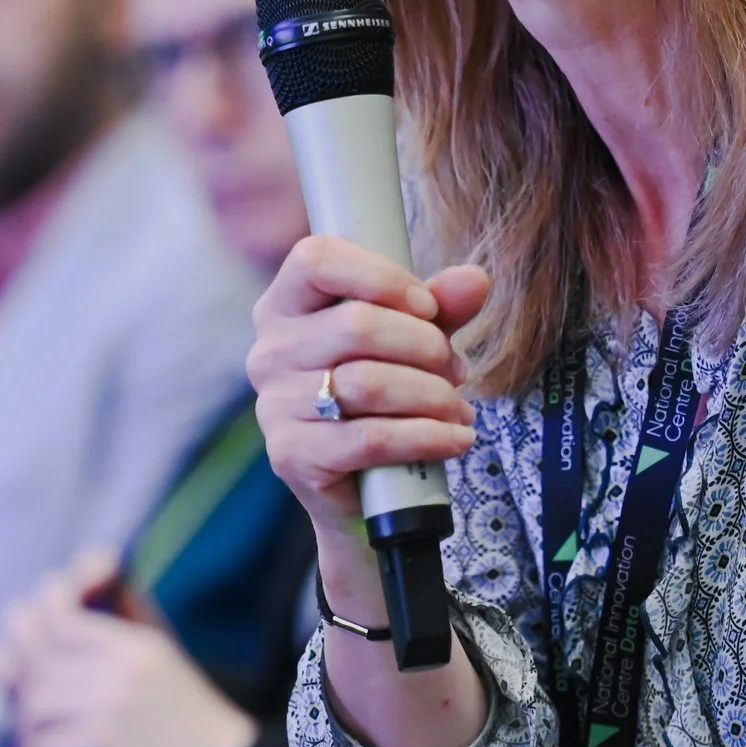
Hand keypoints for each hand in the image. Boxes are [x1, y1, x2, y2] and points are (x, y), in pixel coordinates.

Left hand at [0, 552, 256, 746]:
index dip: (34, 612)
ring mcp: (107, 703)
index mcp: (135, 642)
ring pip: (31, 701)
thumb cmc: (197, 730)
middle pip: (34, 649)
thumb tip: (66, 616)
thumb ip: (122, 631)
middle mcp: (118, 664)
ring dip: (26, 735)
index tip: (35, 642)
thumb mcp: (165, 664)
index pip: (57, 601)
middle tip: (23, 704)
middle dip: (15, 675)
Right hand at [249, 237, 487, 560]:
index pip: (316, 258)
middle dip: (424, 345)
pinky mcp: (292, 456)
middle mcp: (270, 351)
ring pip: (368, 384)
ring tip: (458, 407)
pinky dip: (427, 436)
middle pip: (355, 325)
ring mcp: (274, 405)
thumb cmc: (384, 395)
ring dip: (432, 394)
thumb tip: (476, 279)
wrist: (364, 487)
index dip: (379, 275)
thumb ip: (441, 306)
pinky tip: (456, 438)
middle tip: (455, 368)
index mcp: (286, 305)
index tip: (427, 305)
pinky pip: (370, 438)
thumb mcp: (413, 339)